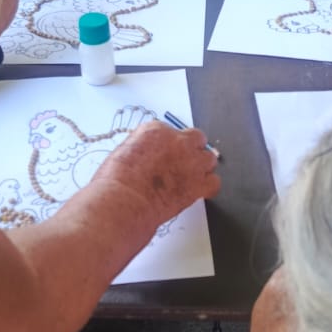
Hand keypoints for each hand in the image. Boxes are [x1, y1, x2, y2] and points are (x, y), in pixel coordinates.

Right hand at [93, 119, 219, 231]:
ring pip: (209, 158)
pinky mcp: (198, 183)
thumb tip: (145, 157)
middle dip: (191, 150)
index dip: (170, 146)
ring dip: (201, 167)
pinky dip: (208, 187)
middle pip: (196, 139)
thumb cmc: (117, 182)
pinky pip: (214, 182)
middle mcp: (177, 141)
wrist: (125, 200)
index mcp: (156, 131)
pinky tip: (198, 191)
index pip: (172, 131)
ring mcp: (191, 162)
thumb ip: (141, 150)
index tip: (166, 155)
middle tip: (182, 163)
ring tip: (190, 178)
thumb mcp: (123, 153)